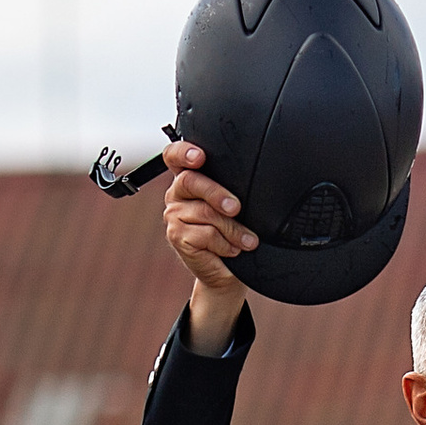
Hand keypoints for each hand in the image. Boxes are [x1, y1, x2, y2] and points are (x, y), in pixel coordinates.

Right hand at [161, 145, 254, 353]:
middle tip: (236, 208)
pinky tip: (231, 250)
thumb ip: (231, 188)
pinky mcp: (177, 237)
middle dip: (217, 194)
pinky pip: (206, 234)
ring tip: (247, 240)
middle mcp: (177, 194)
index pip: (175, 156)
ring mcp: (174, 215)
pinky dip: (225, 244)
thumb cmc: (232, 234)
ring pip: (205, 212)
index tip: (200, 156)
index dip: (184, 152)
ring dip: (232, 229)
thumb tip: (251, 180)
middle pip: (191, 181)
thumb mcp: (233, 206)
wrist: (228, 272)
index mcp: (188, 179)